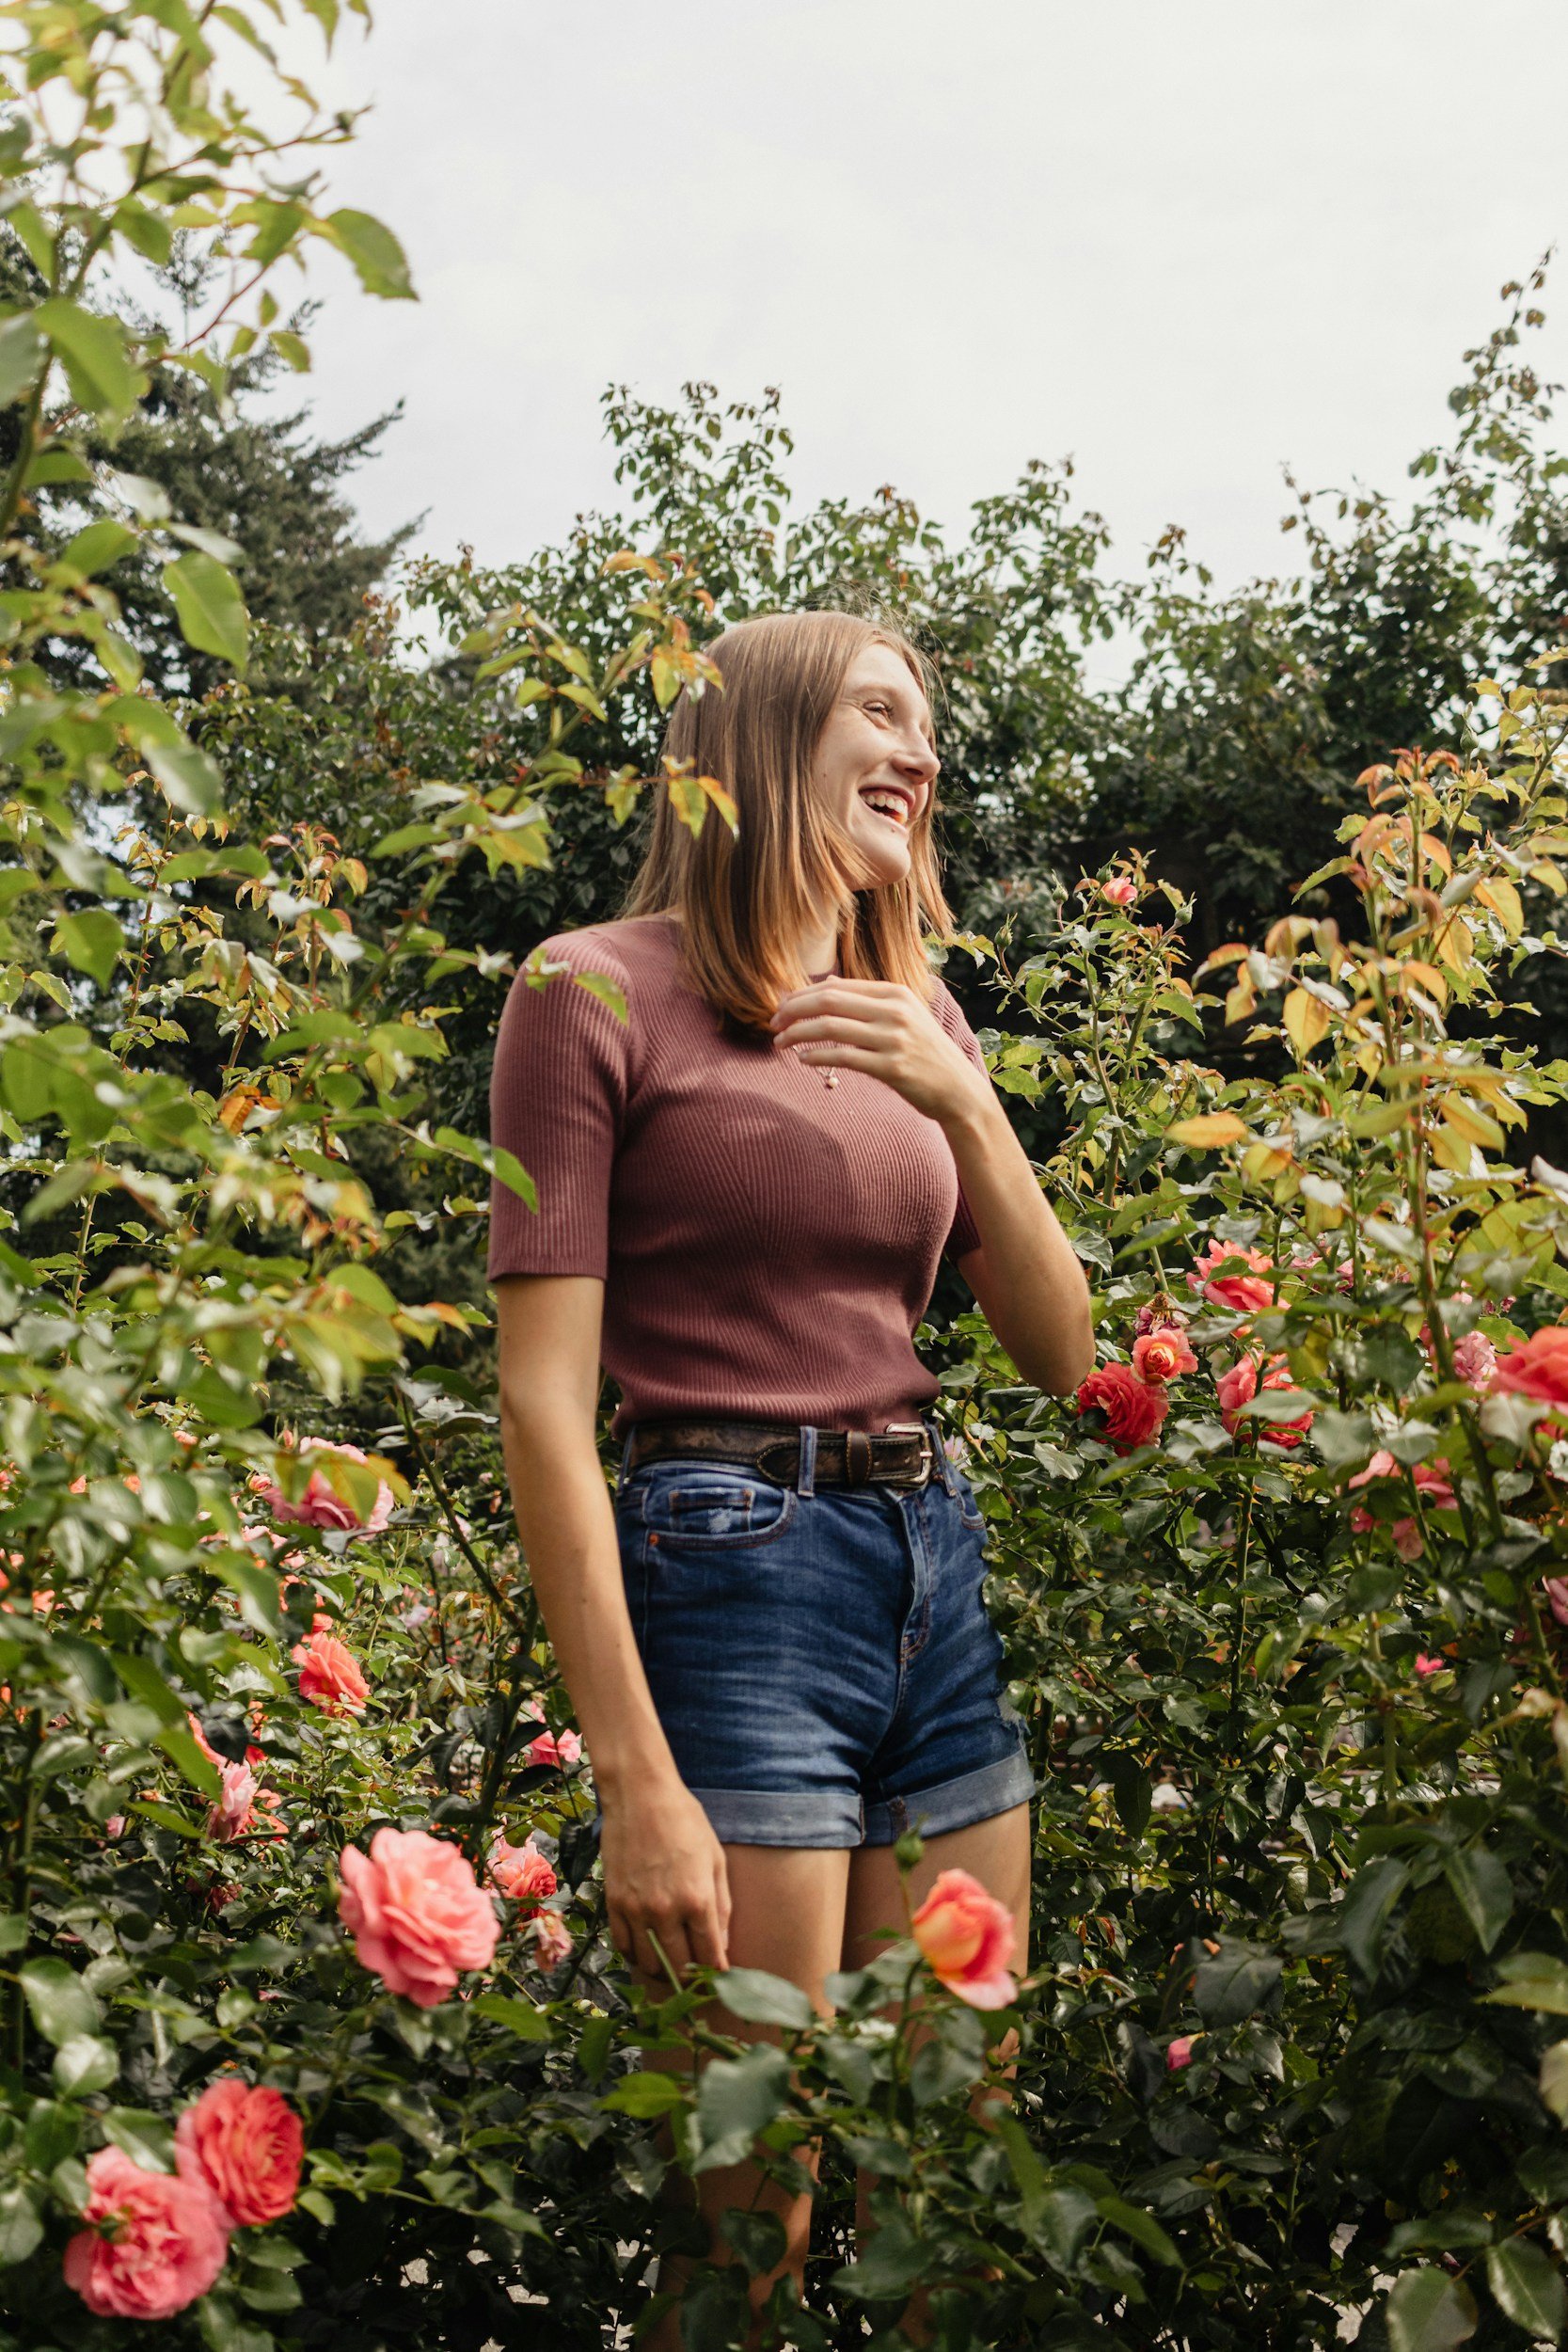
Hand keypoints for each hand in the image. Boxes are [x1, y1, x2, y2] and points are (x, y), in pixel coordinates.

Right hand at [600, 1775, 730, 1983]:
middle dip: (691, 1978)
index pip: (709, 1956)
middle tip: (696, 1977)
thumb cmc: (685, 1821)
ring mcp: (636, 1909)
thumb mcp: (716, 1859)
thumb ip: (721, 1906)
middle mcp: (666, 1911)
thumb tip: (721, 1945)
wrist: (641, 1794)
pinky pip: (623, 1946)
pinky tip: (646, 1949)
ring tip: (672, 1966)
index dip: (716, 1973)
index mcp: (697, 1900)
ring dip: (663, 1970)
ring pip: (649, 1963)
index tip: (719, 1979)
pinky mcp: (614, 1903)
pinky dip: (636, 1955)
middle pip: (679, 1967)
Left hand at [770, 979, 990, 1126]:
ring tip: (779, 1043)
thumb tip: (831, 984)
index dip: (802, 995)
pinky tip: (802, 1060)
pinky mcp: (892, 1068)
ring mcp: (894, 1039)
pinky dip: (816, 1056)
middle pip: (829, 1001)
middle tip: (773, 1023)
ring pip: (831, 1027)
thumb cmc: (924, 1053)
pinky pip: (843, 1057)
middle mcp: (895, 1011)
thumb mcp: (903, 1016)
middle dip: (793, 1010)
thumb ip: (868, 1000)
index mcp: (895, 993)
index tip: (781, 1007)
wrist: (957, 1089)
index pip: (836, 987)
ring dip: (797, 1034)